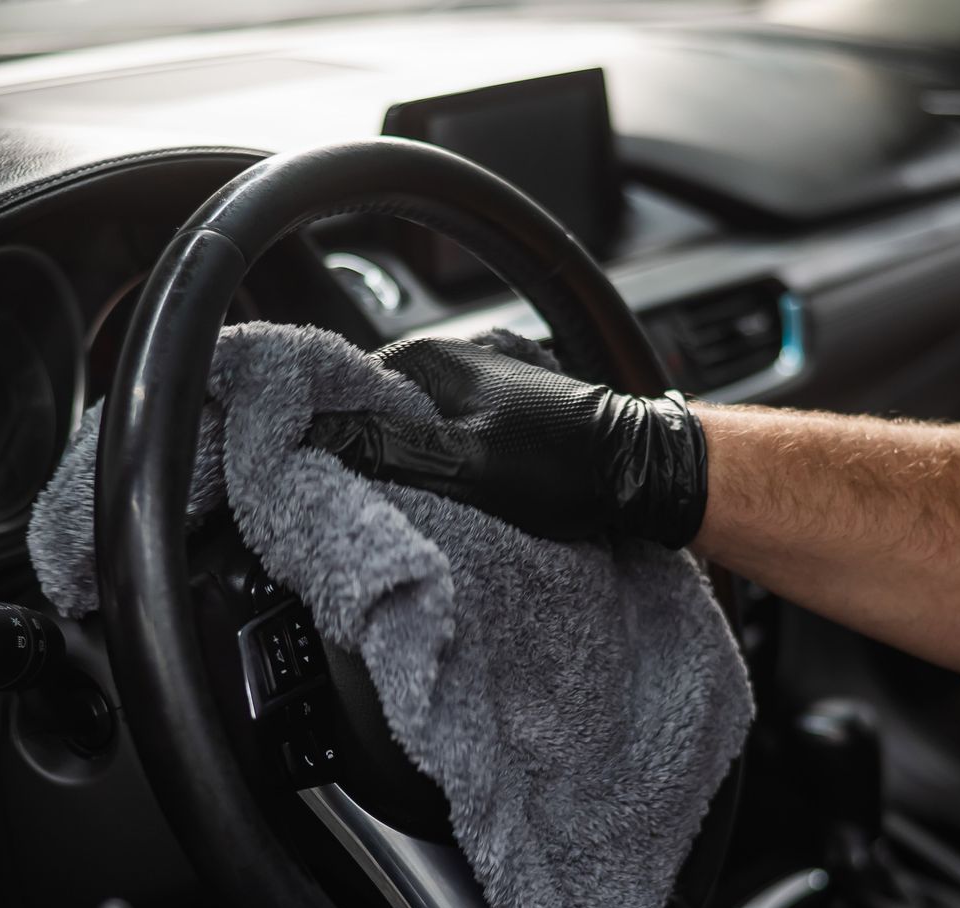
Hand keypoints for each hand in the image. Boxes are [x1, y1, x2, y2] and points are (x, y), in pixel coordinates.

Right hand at [306, 338, 707, 547]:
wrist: (644, 470)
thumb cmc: (562, 465)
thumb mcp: (460, 466)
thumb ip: (383, 450)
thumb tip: (315, 437)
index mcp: (431, 358)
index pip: (345, 387)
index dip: (327, 429)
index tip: (316, 469)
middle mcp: (455, 357)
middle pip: (380, 408)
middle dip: (368, 448)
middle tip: (364, 496)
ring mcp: (484, 379)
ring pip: (416, 423)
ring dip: (408, 458)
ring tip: (410, 498)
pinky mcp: (507, 408)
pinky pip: (451, 432)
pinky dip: (443, 459)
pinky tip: (450, 490)